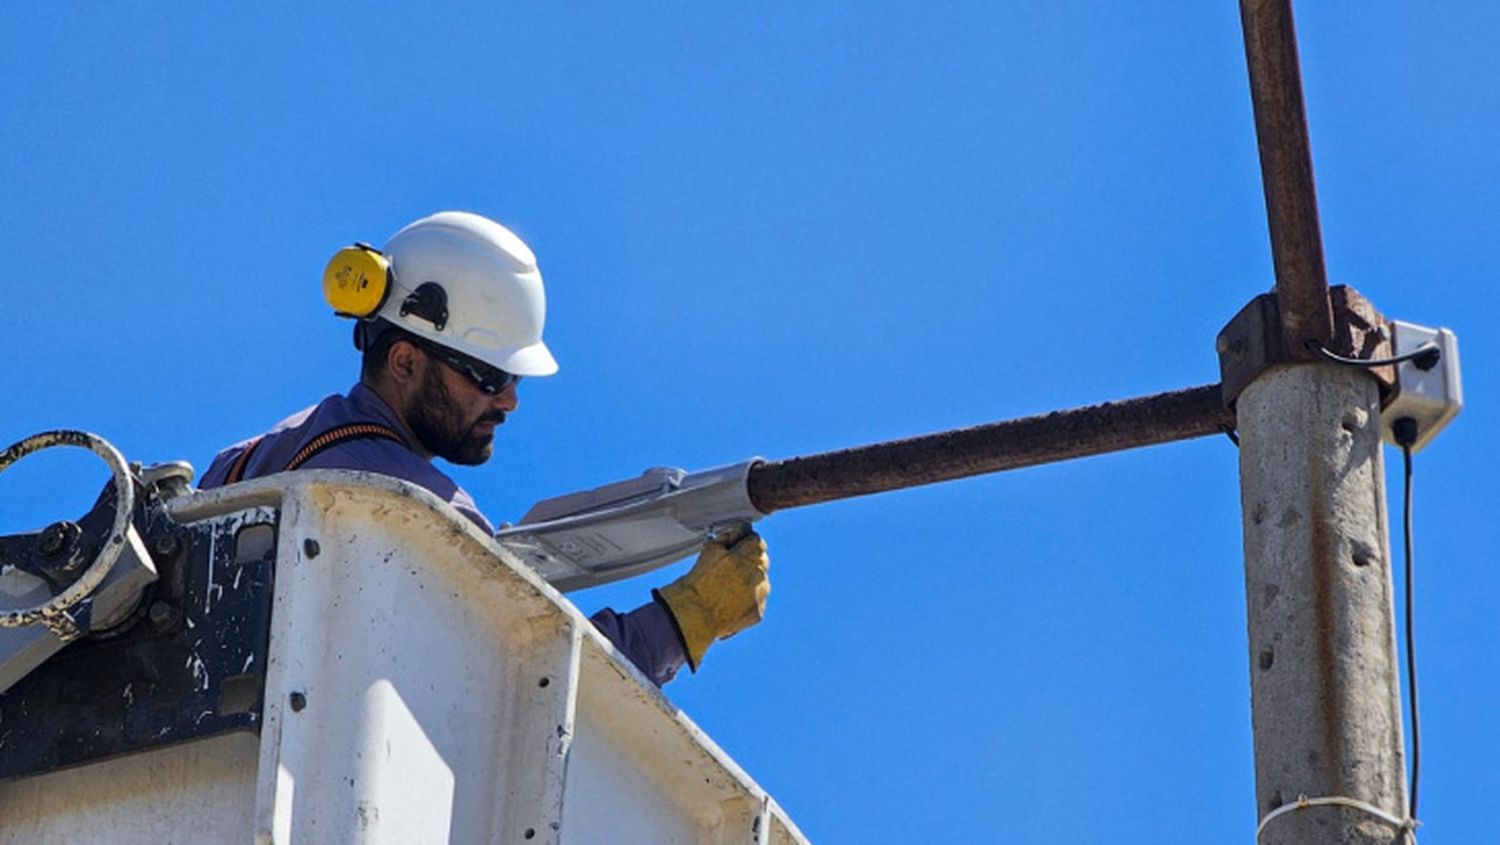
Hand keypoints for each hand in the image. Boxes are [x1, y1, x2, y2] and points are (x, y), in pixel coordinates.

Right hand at [656, 530, 770, 669]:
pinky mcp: (758, 612)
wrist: (694, 615)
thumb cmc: (698, 584)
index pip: (756, 541)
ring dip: (750, 580)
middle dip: (749, 561)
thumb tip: (739, 532)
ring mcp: (759, 595)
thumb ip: (728, 538)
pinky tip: (731, 602)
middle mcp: (757, 575)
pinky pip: (757, 600)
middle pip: (761, 560)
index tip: (740, 544)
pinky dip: (748, 600)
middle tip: (731, 567)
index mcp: (746, 557)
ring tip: (728, 588)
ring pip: (761, 581)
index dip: (746, 542)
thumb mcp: (709, 551)